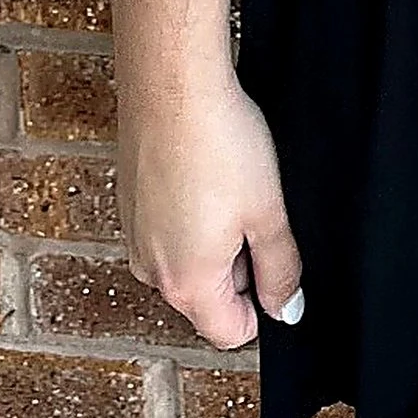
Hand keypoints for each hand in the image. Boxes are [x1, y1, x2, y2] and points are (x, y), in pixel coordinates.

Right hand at [117, 61, 304, 348]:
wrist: (171, 85)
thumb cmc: (220, 144)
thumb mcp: (268, 212)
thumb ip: (281, 269)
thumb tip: (288, 311)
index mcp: (188, 284)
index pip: (230, 332)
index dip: (263, 303)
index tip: (276, 259)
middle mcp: (151, 271)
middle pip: (208, 297)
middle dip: (238, 266)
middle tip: (255, 210)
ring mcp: (135, 238)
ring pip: (187, 262)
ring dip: (213, 238)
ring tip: (229, 186)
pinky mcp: (129, 205)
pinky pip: (166, 231)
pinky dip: (188, 213)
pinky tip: (204, 172)